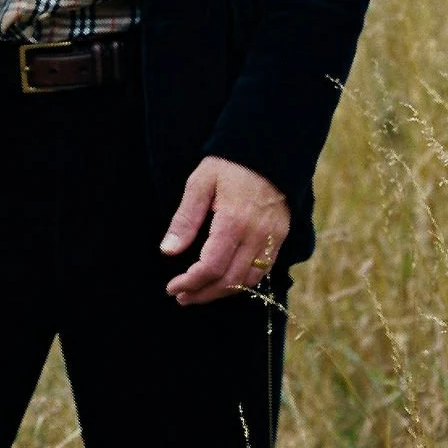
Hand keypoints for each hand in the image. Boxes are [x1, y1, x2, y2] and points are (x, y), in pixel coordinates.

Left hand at [159, 158, 289, 305]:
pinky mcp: (279, 238)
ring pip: (247, 281)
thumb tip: (168, 251)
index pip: (211, 267)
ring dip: (222, 293)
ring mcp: (271, 238)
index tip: (172, 287)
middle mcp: (256, 235)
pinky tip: (224, 281)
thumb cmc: (229, 165)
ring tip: (199, 293)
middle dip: (203, 294)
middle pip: (229, 281)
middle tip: (181, 297)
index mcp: (233, 221)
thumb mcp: (200, 184)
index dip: (190, 283)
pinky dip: (242, 283)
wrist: (268, 151)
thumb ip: (185, 219)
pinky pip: (262, 271)